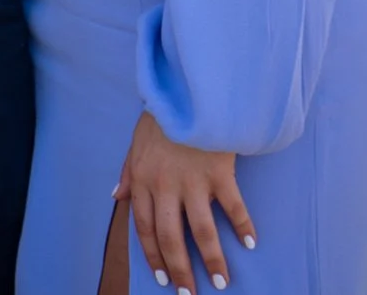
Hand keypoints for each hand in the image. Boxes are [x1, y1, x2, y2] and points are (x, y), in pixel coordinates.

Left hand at [118, 111, 253, 293]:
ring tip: (220, 282)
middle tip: (190, 293)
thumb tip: (116, 197)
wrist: (186, 92)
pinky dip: (242, 226)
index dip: (153, 256)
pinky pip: (233, 206)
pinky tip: (250, 243)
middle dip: (180, 270)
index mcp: (143, 181)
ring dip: (212, 260)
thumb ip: (127, 172)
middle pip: (171, 237)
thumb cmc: (161, 118)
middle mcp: (165, 186)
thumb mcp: (135, 143)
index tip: (164, 278)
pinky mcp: (219, 172)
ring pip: (202, 231)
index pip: (145, 228)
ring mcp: (192, 181)